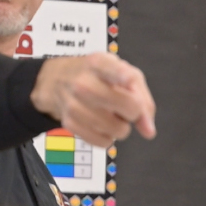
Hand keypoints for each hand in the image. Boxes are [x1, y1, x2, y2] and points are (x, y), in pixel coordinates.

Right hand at [31, 52, 156, 145]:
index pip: (113, 70)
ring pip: (117, 129)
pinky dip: (108, 138)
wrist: (57, 80)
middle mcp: (83, 82)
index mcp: (98, 63)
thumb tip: (148, 130)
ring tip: (112, 116)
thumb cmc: (97, 76)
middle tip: (126, 108)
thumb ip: (142, 97)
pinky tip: (103, 126)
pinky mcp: (69, 122)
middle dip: (134, 112)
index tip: (127, 79)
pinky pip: (103, 142)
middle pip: (127, 105)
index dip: (123, 76)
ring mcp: (73, 104)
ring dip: (121, 127)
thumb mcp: (122, 72)